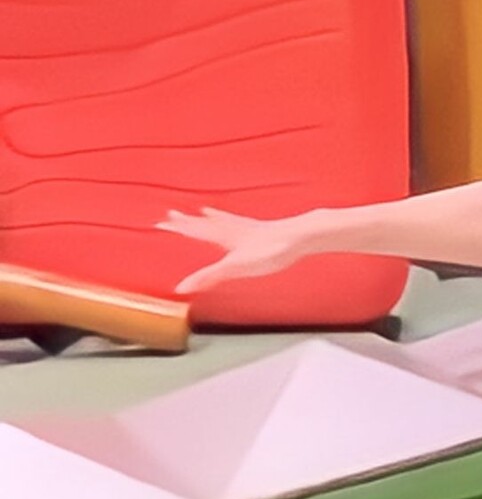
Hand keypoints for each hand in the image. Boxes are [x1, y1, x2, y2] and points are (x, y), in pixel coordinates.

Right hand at [157, 206, 315, 296]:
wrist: (301, 235)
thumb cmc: (270, 251)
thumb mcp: (235, 267)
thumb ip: (209, 276)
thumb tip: (181, 287)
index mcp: (225, 235)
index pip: (196, 230)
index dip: (179, 227)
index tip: (161, 221)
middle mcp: (234, 228)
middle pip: (206, 223)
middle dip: (188, 221)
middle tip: (172, 213)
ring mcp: (249, 228)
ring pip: (224, 221)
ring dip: (210, 217)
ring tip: (203, 211)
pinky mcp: (264, 231)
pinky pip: (242, 223)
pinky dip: (234, 221)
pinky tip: (242, 224)